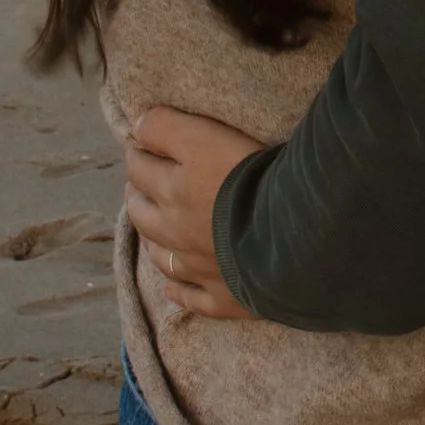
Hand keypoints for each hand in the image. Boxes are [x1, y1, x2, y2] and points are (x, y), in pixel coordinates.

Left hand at [124, 107, 262, 324]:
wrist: (288, 235)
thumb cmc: (248, 178)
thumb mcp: (203, 137)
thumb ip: (166, 128)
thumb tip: (136, 126)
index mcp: (172, 192)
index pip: (140, 168)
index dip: (138, 152)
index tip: (140, 144)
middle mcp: (176, 232)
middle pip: (143, 215)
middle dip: (137, 195)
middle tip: (139, 184)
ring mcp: (197, 269)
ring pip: (161, 256)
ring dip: (152, 241)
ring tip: (152, 229)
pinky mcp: (222, 296)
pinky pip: (191, 298)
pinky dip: (178, 291)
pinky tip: (172, 288)